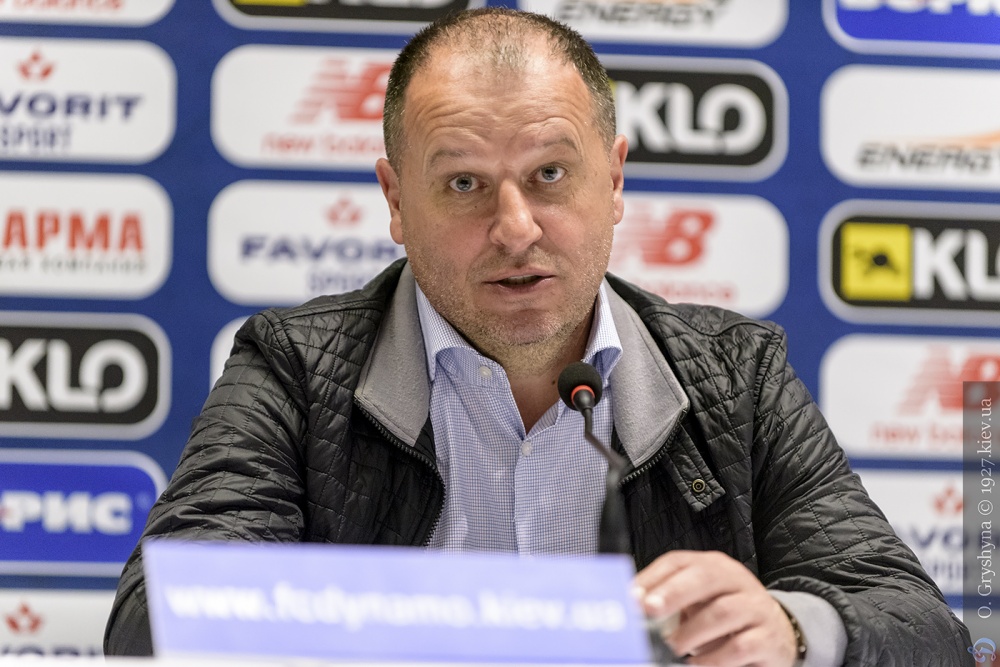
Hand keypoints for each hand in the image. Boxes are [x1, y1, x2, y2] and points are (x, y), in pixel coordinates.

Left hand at [632, 550, 797, 666]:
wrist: (776, 632)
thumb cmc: (726, 615)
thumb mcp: (698, 601)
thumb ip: (669, 601)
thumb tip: (632, 609)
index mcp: (712, 566)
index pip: (678, 562)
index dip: (653, 578)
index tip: (632, 596)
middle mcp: (735, 580)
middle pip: (704, 577)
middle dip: (673, 593)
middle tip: (650, 611)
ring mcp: (754, 607)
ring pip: (723, 612)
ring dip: (692, 632)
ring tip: (673, 646)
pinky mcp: (767, 637)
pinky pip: (741, 646)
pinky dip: (715, 658)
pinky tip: (698, 663)